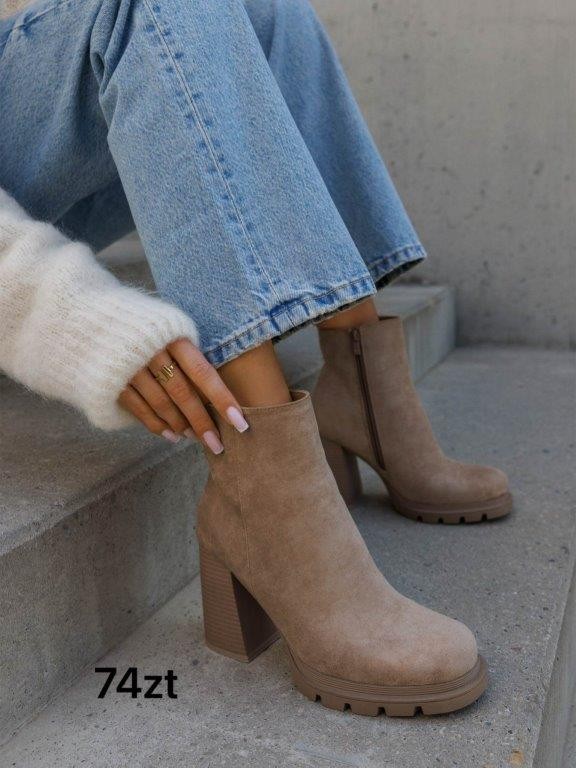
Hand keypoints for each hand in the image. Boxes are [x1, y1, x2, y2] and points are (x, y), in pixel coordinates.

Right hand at [117, 338, 247, 452]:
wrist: (91, 317)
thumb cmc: (144, 325)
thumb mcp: (170, 327)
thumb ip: (188, 352)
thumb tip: (214, 387)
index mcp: (173, 336)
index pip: (203, 372)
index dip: (222, 398)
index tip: (240, 422)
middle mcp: (152, 352)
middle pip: (183, 393)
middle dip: (202, 422)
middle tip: (217, 445)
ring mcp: (130, 368)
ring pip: (162, 404)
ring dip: (181, 425)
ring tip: (195, 438)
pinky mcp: (113, 382)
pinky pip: (140, 409)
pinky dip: (157, 425)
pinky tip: (171, 435)